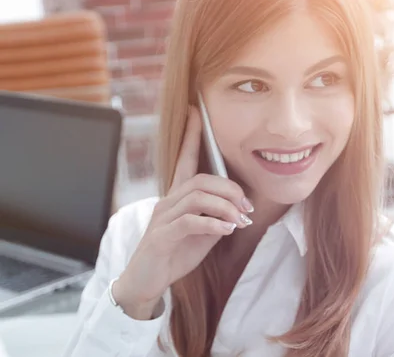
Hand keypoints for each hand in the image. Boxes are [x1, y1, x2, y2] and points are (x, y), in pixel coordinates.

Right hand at [112, 106, 252, 319]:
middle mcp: (168, 201)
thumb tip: (239, 209)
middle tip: (246, 207)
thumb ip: (216, 216)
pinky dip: (213, 224)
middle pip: (201, 179)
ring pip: (197, 197)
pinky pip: (190, 221)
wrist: (146, 281)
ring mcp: (162, 217)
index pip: (184, 159)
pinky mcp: (161, 236)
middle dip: (229, 189)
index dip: (191, 135)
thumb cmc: (174, 254)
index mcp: (177, 196)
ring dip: (225, 207)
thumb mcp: (202, 233)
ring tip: (239, 221)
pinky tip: (227, 231)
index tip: (196, 111)